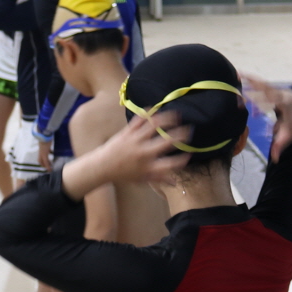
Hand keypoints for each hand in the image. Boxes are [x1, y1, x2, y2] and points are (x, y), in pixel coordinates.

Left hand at [64, 111, 189, 197]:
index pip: (170, 164)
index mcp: (148, 167)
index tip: (189, 154)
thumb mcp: (142, 179)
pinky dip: (148, 113)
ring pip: (153, 126)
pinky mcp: (127, 132)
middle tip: (188, 130)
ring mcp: (135, 141)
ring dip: (167, 119)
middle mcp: (143, 154)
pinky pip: (139, 120)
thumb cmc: (124, 174)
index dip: (182, 160)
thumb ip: (160, 179)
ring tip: (177, 115)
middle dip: (180, 135)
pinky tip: (156, 109)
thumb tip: (175, 182)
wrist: (102, 166)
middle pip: (165, 142)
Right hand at [239, 73, 291, 160]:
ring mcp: (275, 90)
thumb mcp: (290, 134)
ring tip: (237, 76)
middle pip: (268, 92)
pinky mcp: (269, 88)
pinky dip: (249, 78)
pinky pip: (259, 82)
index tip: (256, 112)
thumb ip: (281, 145)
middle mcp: (281, 94)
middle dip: (256, 93)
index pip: (278, 104)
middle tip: (241, 96)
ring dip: (250, 81)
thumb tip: (275, 160)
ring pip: (262, 84)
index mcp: (287, 105)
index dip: (268, 107)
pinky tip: (238, 74)